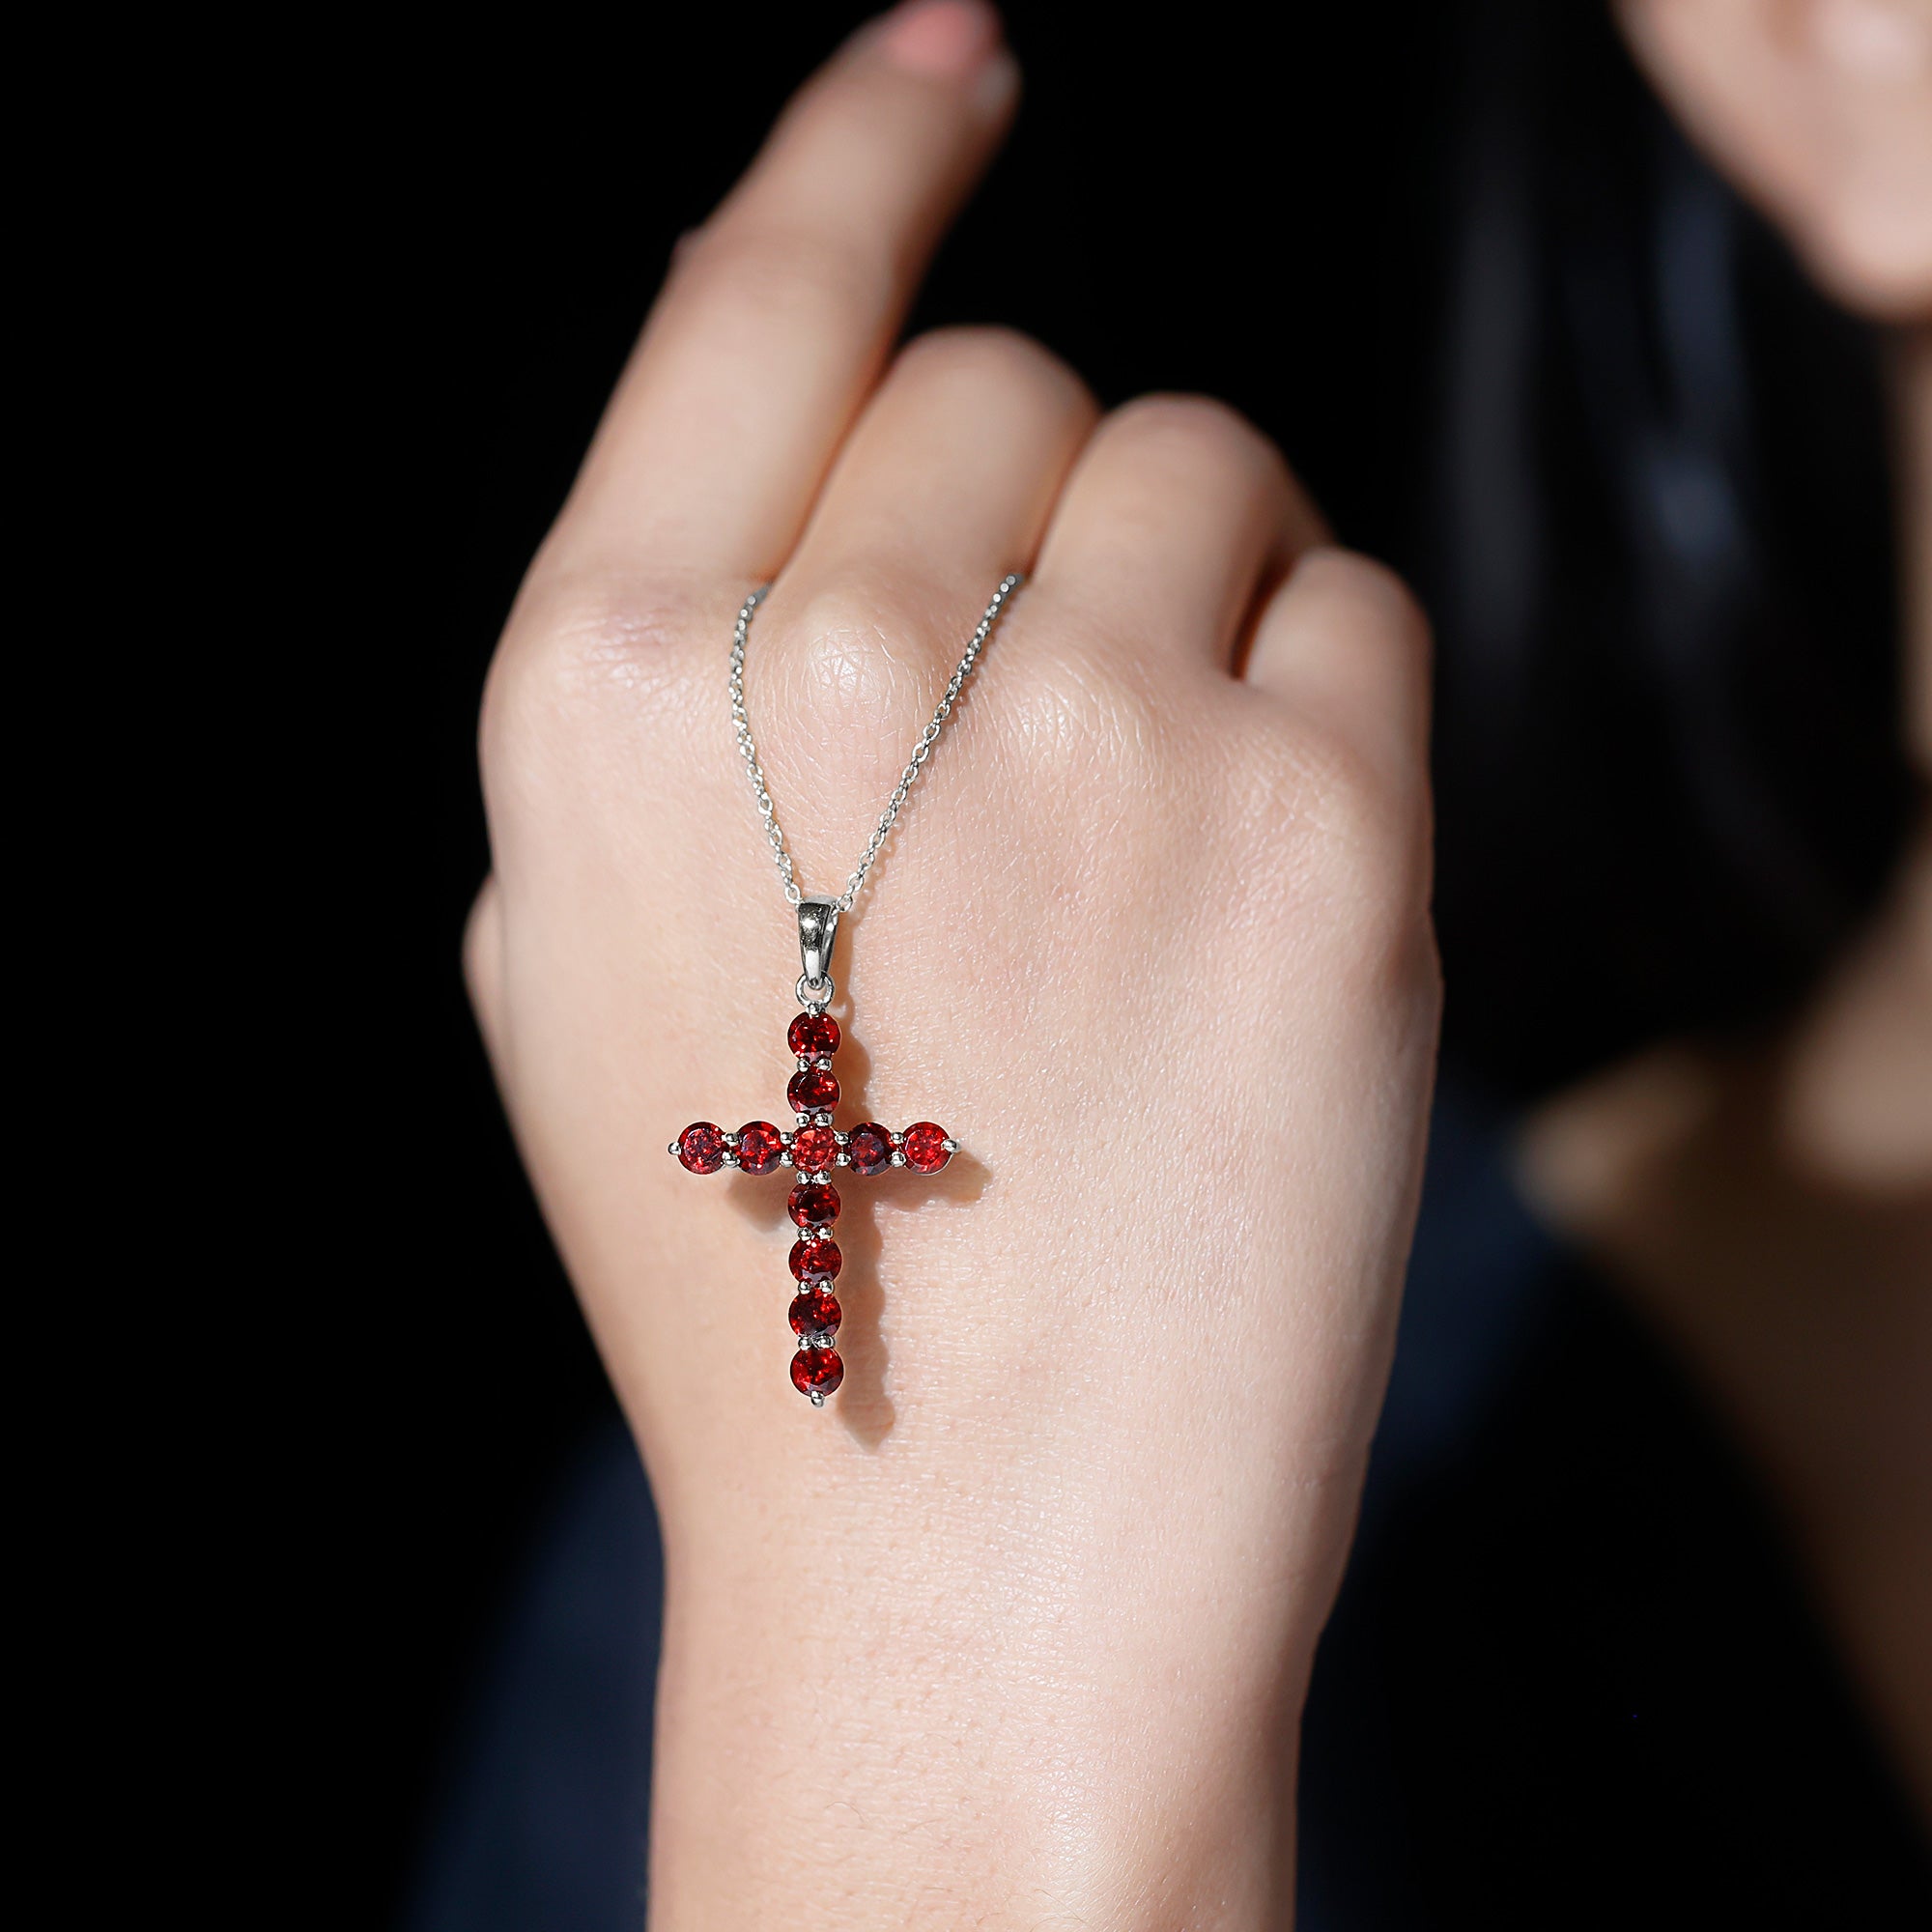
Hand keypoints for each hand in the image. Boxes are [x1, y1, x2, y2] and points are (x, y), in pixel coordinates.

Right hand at [465, 4, 1439, 1923]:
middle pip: (1012, 380)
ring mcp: (1091, 732)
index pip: (763, 290)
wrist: (963, 1560)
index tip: (951, 58)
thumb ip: (660, 673)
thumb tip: (790, 415)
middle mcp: (838, 662)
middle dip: (1033, 512)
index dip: (863, 139)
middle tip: (1027, 742)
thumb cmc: (759, 1264)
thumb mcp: (579, 947)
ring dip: (1185, 597)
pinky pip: (1356, 613)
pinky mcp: (1320, 827)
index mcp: (605, 687)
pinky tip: (1243, 899)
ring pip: (1205, 466)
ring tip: (1128, 842)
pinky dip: (1317, 714)